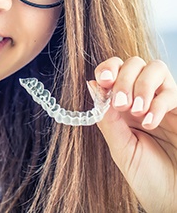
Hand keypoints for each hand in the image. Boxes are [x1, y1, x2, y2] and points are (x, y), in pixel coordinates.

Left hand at [94, 56, 176, 212]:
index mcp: (123, 105)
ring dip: (142, 85)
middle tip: (120, 103)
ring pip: (155, 68)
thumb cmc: (149, 178)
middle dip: (123, 78)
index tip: (103, 81)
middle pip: (134, 63)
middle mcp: (144, 98)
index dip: (108, 69)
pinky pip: (172, 93)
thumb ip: (107, 119)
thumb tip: (93, 86)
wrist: (174, 201)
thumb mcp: (121, 148)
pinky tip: (150, 123)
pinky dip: (158, 103)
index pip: (115, 70)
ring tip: (136, 111)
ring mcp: (165, 103)